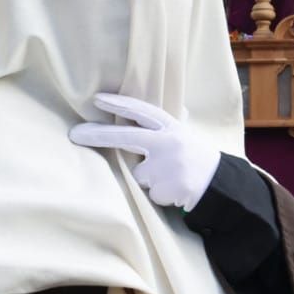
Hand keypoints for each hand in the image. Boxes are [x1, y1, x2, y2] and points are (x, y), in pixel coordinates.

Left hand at [69, 93, 221, 211]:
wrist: (219, 184)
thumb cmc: (197, 157)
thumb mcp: (184, 135)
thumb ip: (165, 127)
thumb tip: (151, 110)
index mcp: (171, 127)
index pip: (141, 112)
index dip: (119, 104)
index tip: (97, 99)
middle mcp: (167, 143)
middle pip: (126, 139)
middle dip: (98, 135)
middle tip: (74, 134)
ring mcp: (165, 167)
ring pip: (139, 174)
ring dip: (149, 179)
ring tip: (171, 178)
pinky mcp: (164, 188)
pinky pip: (148, 192)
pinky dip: (158, 194)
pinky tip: (174, 190)